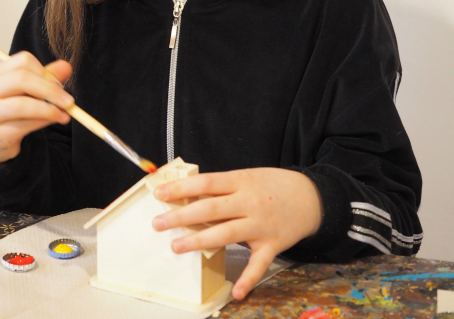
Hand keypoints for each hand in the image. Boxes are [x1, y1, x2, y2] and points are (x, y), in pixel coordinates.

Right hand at [0, 51, 73, 169]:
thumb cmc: (12, 111)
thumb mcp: (29, 91)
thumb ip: (47, 78)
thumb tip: (66, 67)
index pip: (24, 61)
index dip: (46, 72)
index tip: (60, 84)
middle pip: (21, 79)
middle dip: (50, 90)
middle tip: (69, 101)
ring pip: (21, 105)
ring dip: (48, 109)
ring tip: (64, 115)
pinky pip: (22, 125)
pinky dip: (42, 122)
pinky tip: (53, 121)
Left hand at [152, 167, 322, 299]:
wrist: (312, 196)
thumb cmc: (271, 185)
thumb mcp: (246, 177)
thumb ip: (221, 188)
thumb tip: (188, 195)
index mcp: (241, 181)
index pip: (206, 183)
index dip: (181, 188)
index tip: (159, 194)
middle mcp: (249, 202)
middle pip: (210, 210)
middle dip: (181, 217)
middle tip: (158, 224)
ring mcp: (261, 225)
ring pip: (226, 234)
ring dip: (199, 242)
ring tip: (176, 246)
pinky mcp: (273, 245)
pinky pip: (258, 265)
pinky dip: (248, 279)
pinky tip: (235, 292)